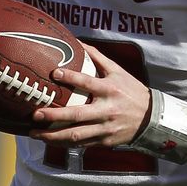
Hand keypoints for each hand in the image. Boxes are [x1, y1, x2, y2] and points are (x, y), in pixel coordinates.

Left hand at [29, 42, 151, 147]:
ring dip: (53, 136)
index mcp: (110, 90)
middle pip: (77, 115)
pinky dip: (64, 144)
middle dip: (54, 116)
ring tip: (34, 133)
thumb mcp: (118, 71)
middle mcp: (107, 110)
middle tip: (35, 114)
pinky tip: (49, 141)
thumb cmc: (131, 91)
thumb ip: (97, 57)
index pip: (88, 82)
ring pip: (76, 135)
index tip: (54, 73)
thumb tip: (77, 41)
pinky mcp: (104, 141)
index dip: (71, 77)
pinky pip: (81, 144)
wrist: (152, 119)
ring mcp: (105, 128)